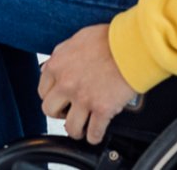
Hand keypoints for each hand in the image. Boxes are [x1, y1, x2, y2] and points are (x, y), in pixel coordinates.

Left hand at [38, 25, 137, 143]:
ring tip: (82, 128)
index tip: (60, 99)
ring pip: (70, 127)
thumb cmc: (111, 39)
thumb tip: (50, 68)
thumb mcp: (78, 39)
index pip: (43, 91)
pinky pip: (93, 133)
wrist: (133, 45)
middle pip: (50, 111)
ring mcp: (84, 98)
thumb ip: (62, 55)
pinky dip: (95, 136)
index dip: (52, 97)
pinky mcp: (102, 109)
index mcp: (58, 65)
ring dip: (76, 130)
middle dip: (60, 114)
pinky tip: (97, 133)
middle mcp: (67, 83)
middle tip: (69, 112)